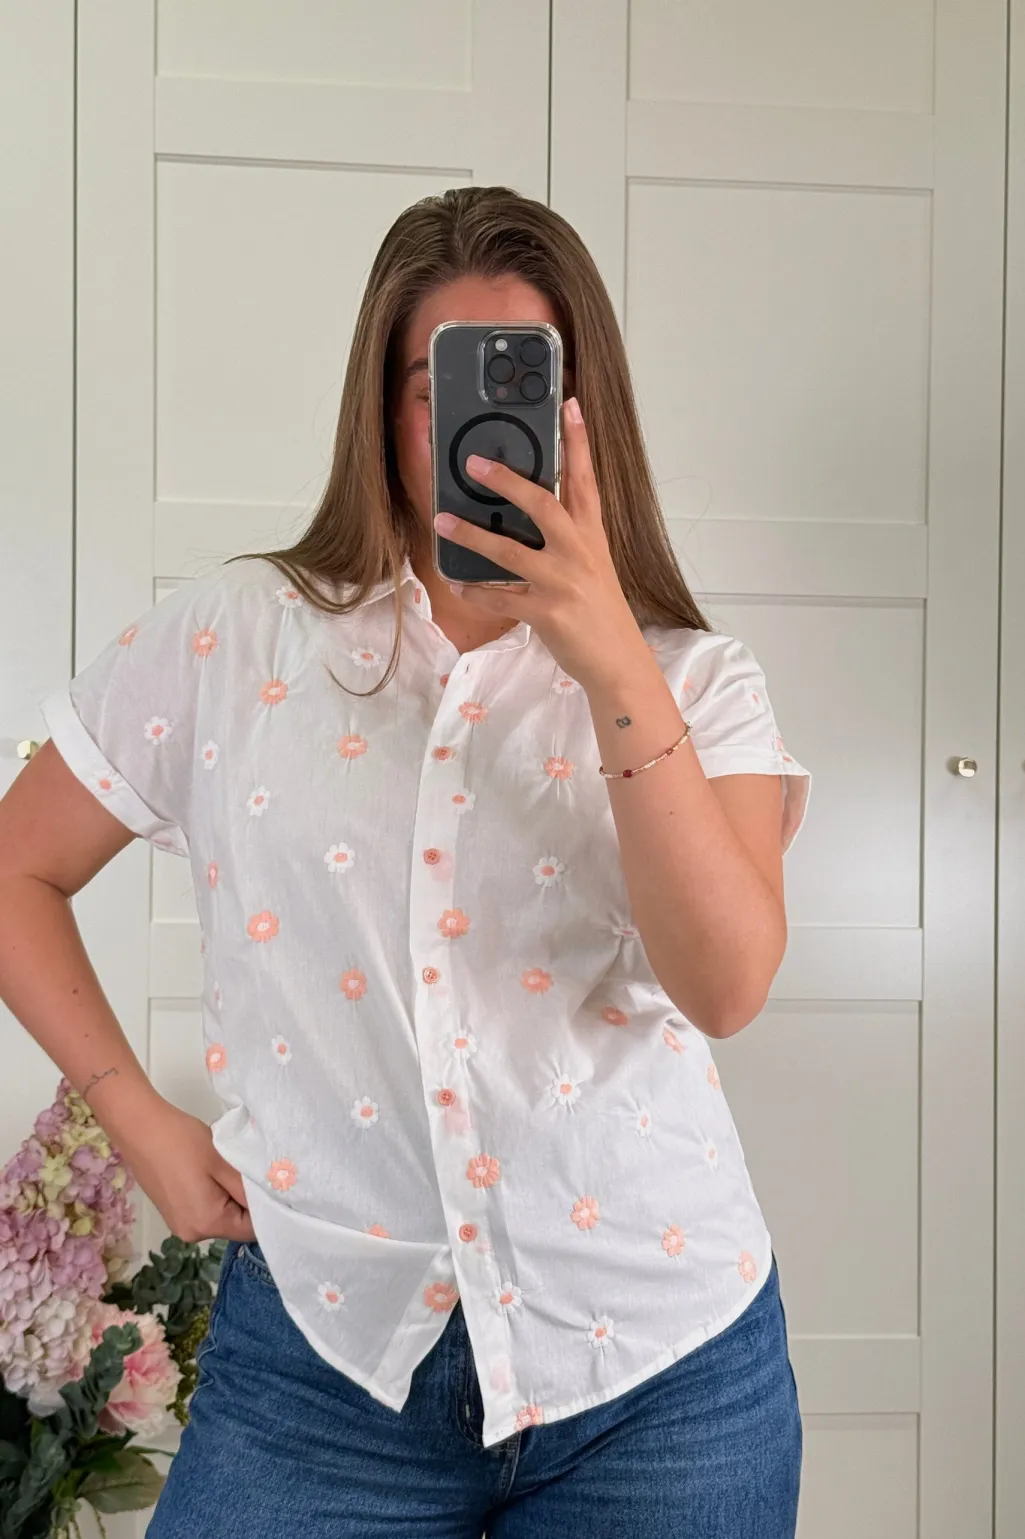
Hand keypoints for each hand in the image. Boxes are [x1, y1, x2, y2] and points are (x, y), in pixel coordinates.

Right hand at [115, 1097, 256, 1244]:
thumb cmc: (182, 1141)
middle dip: (247, 1200)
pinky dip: (216, 1194)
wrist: (139, 1127)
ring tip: (229, 1167)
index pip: (251, 1229)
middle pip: (236, 1224)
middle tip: (249, 1168)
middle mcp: (192, 1233)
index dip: (266, 1207)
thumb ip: (248, 1188)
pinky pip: (206, 1210)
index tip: (272, 1183)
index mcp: (207, 1224)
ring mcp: (180, 1224)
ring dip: (231, 1195)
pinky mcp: (174, 1212)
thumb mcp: (224, 1162)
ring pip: (222, 1216)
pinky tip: (212, 1171)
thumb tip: (270, 1204)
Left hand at [433, 397, 647, 690]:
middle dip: (506, 482)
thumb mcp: (594, 564)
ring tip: (441, 520)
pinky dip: (476, 593)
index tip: (569, 405)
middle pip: (542, 505)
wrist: (618, 660)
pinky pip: (501, 599)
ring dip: (471, 536)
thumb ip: (569, 536)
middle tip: (473, 462)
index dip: (578, 442)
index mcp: (592, 535)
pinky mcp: (546, 612)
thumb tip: (534, 509)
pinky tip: (459, 586)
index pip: (587, 480)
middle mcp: (578, 552)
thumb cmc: (601, 610)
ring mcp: (562, 582)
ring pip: (509, 552)